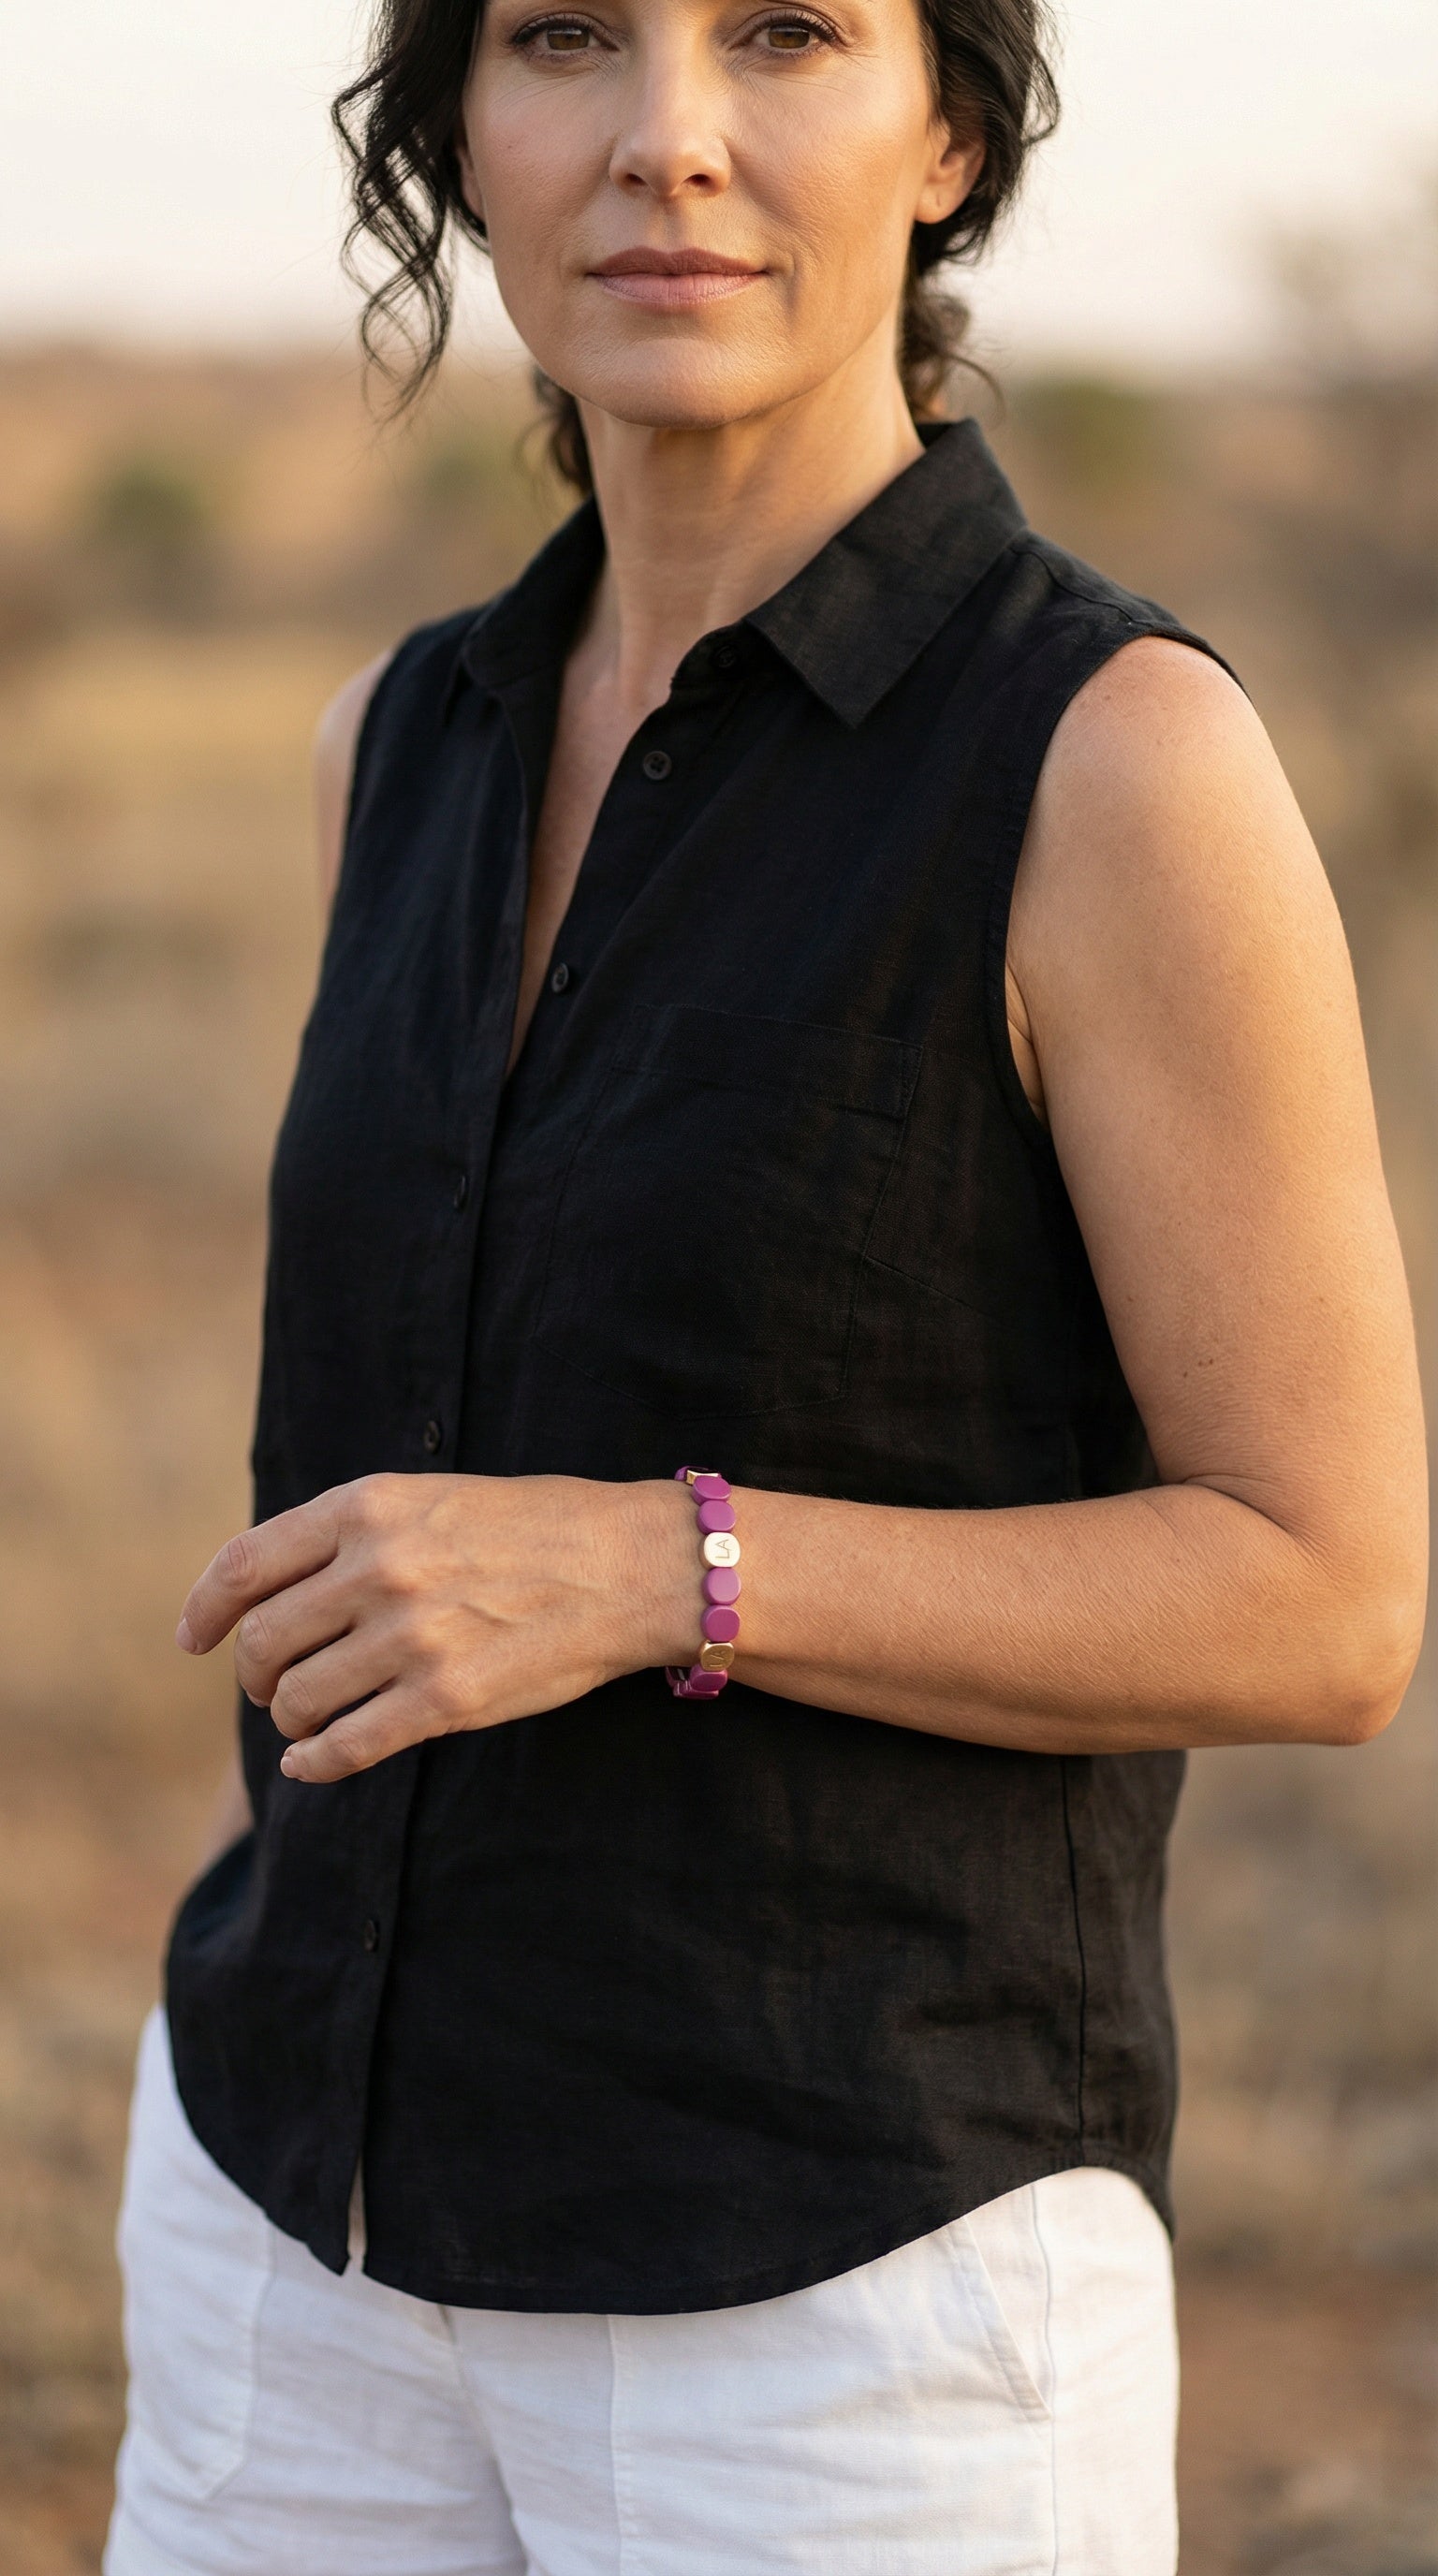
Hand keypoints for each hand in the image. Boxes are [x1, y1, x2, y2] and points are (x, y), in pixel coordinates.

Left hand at [176, 1473, 694, 1783]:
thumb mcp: (432, 1498)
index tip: (194, 1640)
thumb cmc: (533, 1528)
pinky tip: (311, 1763)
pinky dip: (314, 1763)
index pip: (245, 1566)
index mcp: (369, 1507)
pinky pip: (346, 1747)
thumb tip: (269, 1592)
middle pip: (262, 1641)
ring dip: (291, 1717)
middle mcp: (380, 1568)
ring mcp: (412, 1636)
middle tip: (272, 1686)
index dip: (205, 1610)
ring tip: (309, 1717)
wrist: (629, 1565)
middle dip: (255, 1674)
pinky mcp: (446, 1700)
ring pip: (299, 1698)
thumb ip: (354, 1533)